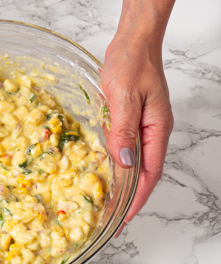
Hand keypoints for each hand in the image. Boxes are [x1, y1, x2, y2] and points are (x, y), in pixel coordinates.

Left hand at [102, 35, 173, 235]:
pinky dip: (118, 165)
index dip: (137, 197)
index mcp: (157, 130)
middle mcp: (152, 133)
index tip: (125, 217)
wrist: (132, 44)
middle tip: (114, 219)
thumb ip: (123, 131)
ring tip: (110, 204)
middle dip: (131, 198)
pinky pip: (126, 149)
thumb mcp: (125, 98)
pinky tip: (107, 174)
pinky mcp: (130, 121)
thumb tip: (125, 163)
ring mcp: (142, 127)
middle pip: (144, 173)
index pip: (150, 173)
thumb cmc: (132, 65)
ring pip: (135, 163)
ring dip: (124, 185)